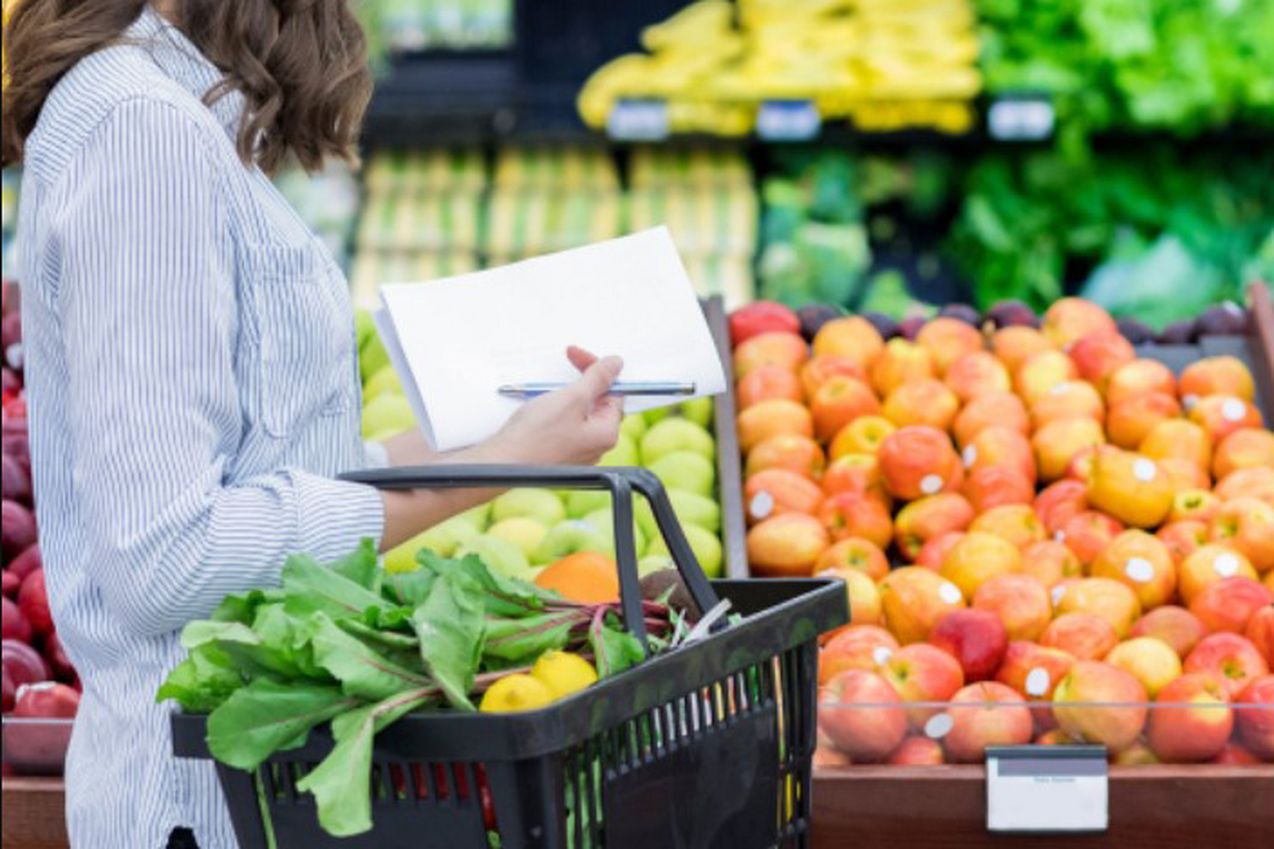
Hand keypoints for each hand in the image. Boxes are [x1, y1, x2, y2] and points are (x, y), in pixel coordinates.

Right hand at [491, 346, 622, 465]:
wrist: (502, 463)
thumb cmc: (535, 436)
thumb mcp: (572, 398)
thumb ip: (598, 378)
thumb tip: (616, 364)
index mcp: (606, 434)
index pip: (613, 392)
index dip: (596, 370)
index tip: (577, 356)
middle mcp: (595, 446)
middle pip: (597, 402)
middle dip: (582, 381)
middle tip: (564, 367)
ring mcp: (577, 451)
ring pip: (579, 412)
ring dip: (566, 394)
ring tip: (546, 391)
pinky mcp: (559, 452)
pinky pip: (564, 424)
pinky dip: (556, 409)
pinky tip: (540, 407)